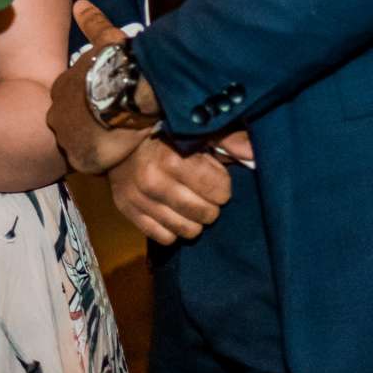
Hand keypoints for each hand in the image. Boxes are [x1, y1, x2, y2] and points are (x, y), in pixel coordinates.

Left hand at [46, 1, 147, 175]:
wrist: (127, 91)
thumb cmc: (117, 64)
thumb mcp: (106, 39)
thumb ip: (92, 23)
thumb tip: (80, 3)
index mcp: (62, 88)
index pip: (69, 99)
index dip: (86, 102)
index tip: (103, 103)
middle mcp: (56, 113)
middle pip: (68, 123)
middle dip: (84, 125)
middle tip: (110, 123)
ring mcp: (65, 138)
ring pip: (76, 144)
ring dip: (91, 143)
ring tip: (114, 139)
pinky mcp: (78, 158)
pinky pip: (86, 162)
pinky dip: (98, 160)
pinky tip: (114, 154)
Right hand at [104, 134, 242, 244]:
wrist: (119, 145)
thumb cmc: (166, 139)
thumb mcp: (197, 134)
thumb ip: (227, 141)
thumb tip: (253, 153)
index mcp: (173, 156)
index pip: (220, 191)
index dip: (221, 185)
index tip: (212, 175)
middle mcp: (153, 179)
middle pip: (206, 215)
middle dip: (210, 205)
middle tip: (201, 192)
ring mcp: (139, 199)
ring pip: (188, 231)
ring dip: (192, 220)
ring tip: (187, 203)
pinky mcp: (128, 213)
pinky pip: (165, 238)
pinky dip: (172, 228)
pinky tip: (170, 211)